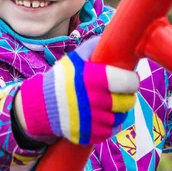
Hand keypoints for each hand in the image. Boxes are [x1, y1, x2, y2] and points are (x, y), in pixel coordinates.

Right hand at [16, 36, 138, 144]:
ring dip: (119, 111)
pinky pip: (111, 131)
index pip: (129, 82)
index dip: (133, 80)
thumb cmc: (61, 79)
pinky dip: (110, 125)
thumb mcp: (75, 59)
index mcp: (93, 78)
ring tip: (111, 104)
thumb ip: (94, 46)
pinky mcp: (88, 135)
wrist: (39, 105)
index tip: (130, 79)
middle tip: (123, 93)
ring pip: (120, 118)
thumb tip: (115, 35)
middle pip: (127, 102)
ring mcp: (91, 120)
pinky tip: (103, 116)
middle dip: (127, 96)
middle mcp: (93, 100)